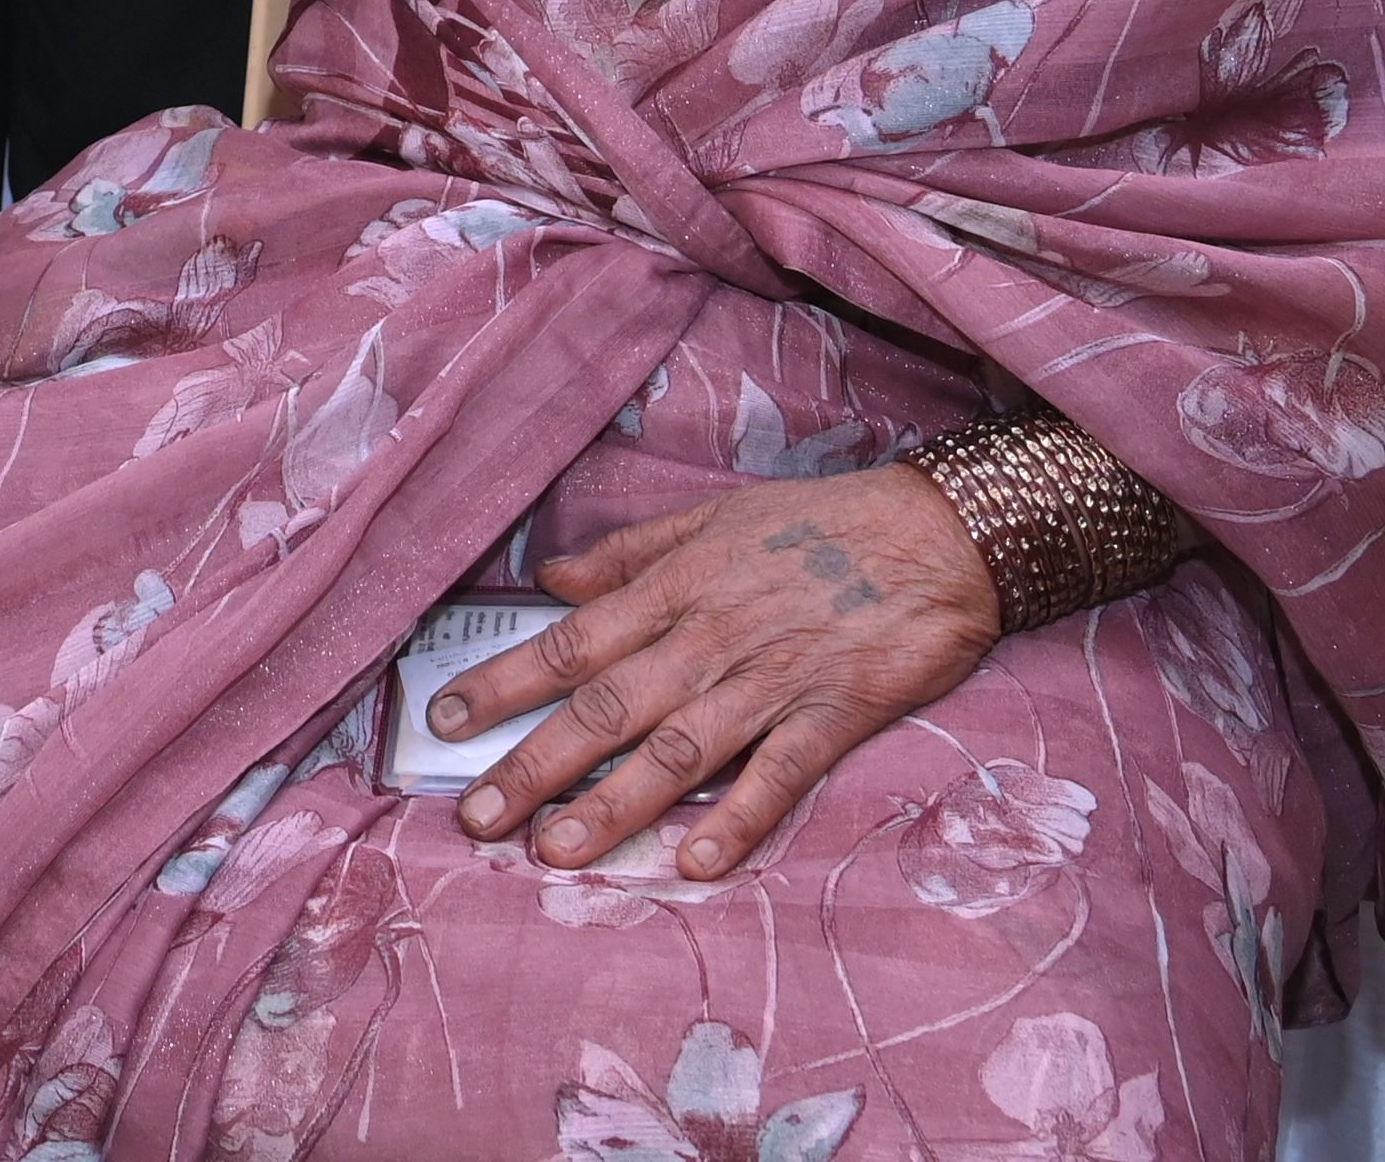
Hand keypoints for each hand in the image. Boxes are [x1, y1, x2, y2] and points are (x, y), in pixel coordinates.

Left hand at [430, 469, 1002, 880]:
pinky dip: (737, 819)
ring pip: (676, 751)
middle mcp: (709, 638)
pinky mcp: (831, 715)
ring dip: (612, 806)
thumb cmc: (822, 524)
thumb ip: (631, 552)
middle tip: (476, 818)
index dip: (505, 681)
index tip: (445, 718)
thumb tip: (552, 576)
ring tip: (554, 853)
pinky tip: (694, 865)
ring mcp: (770, 680)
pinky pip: (776, 775)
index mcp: (677, 588)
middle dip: (534, 765)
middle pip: (607, 709)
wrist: (940, 533)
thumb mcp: (715, 519)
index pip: (573, 643)